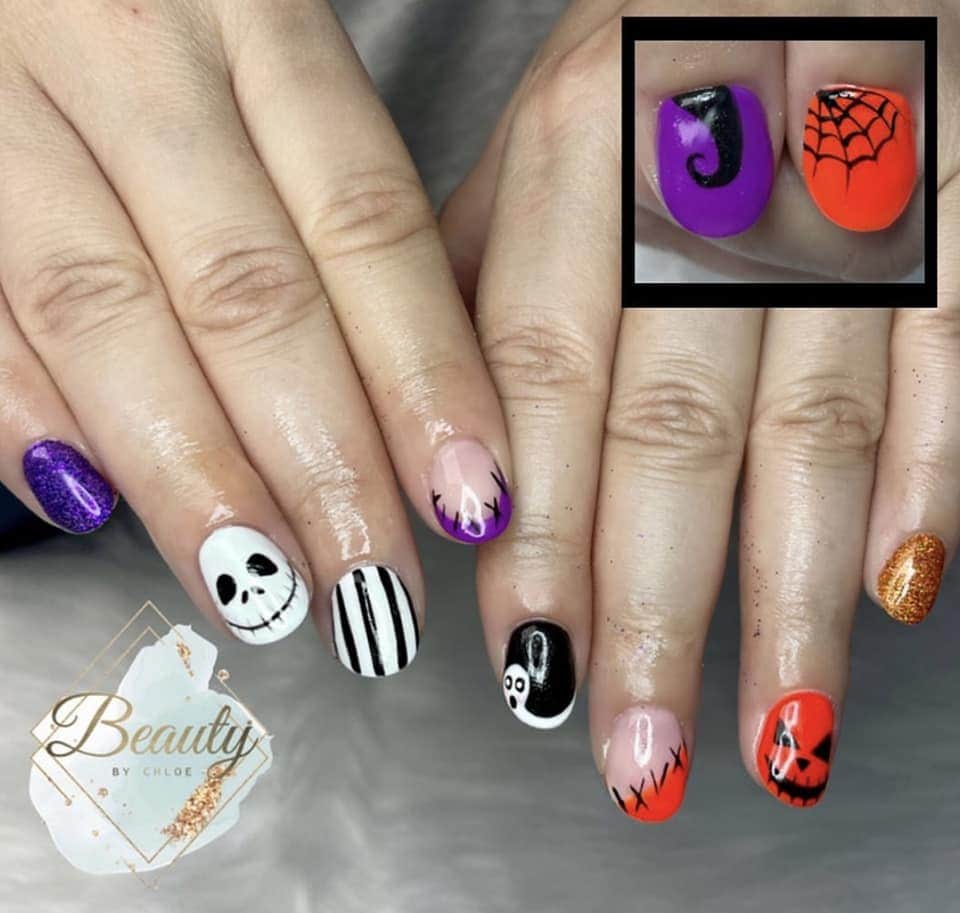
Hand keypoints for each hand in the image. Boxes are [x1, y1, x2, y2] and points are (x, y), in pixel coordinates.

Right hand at [0, 0, 513, 669]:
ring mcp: (6, 101)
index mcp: (254, 18)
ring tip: (259, 587)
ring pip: (105, 310)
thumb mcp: (268, 51)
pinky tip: (89, 504)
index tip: (470, 497)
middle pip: (249, 291)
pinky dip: (22, 407)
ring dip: (190, 470)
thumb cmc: (168, 6)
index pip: (365, 221)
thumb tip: (408, 402)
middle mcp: (132, 52)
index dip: (424, 372)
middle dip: (320, 462)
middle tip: (373, 590)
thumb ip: (329, 199)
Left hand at [441, 0, 958, 815]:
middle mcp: (712, 173)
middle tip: (633, 752)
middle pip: (675, 427)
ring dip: (790, 595)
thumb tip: (446, 449)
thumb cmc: (657, 55)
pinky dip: (929, 477)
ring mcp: (850, 189)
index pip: (542, 375)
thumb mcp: (542, 128)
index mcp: (585, 145)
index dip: (536, 533)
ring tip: (769, 734)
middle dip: (653, 606)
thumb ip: (483, 279)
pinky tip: (892, 594)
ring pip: (816, 426)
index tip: (523, 666)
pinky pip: (952, 354)